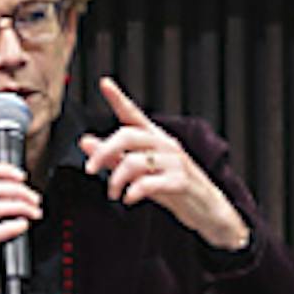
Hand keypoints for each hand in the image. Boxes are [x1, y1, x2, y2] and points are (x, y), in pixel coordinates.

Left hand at [79, 78, 248, 252]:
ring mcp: (175, 162)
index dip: (119, 99)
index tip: (104, 83)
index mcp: (155, 139)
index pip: (134, 115)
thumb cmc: (174, 188)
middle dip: (103, 152)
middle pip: (127, 136)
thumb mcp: (141, 173)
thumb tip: (85, 142)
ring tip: (114, 193)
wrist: (208, 211)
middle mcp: (165, 145)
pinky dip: (133, 192)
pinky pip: (149, 183)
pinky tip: (129, 199)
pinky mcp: (181, 182)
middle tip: (90, 169)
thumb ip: (114, 157)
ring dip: (116, 179)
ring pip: (134, 161)